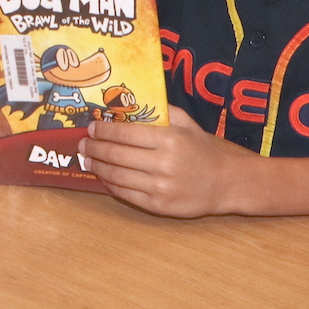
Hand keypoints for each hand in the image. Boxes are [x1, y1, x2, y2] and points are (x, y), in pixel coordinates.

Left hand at [79, 110, 255, 217]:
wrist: (226, 182)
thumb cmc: (202, 149)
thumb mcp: (186, 123)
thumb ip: (160, 111)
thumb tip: (128, 103)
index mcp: (168, 140)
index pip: (125, 133)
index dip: (103, 130)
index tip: (91, 128)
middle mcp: (163, 164)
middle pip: (116, 155)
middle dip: (94, 148)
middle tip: (82, 144)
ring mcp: (160, 187)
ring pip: (117, 176)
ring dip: (97, 167)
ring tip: (87, 160)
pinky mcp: (158, 205)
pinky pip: (126, 194)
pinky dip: (111, 185)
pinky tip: (104, 177)